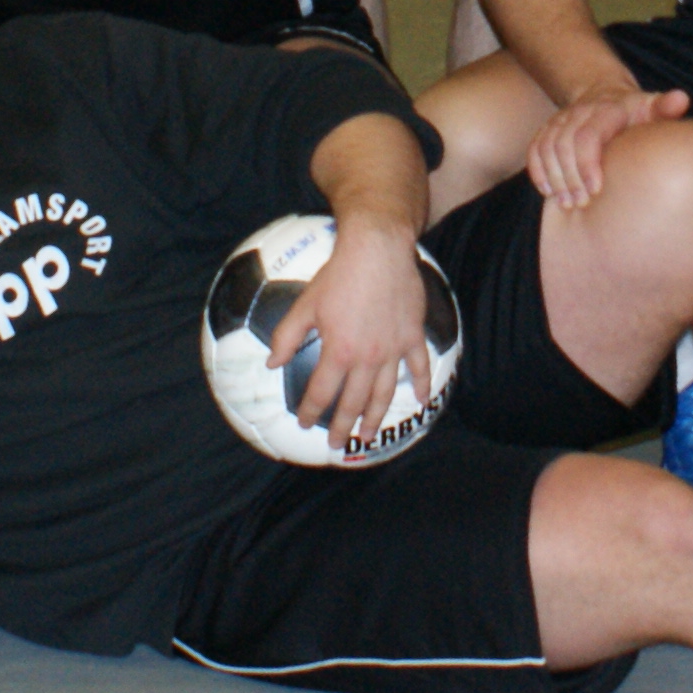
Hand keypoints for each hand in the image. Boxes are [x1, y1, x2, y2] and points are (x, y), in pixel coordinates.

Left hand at [266, 216, 440, 458]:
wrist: (377, 249)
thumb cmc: (338, 275)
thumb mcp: (305, 305)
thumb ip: (287, 336)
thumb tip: (271, 362)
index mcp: (338, 352)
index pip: (322, 392)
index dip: (311, 411)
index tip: (305, 424)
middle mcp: (367, 358)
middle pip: (354, 402)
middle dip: (343, 425)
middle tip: (337, 443)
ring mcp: (393, 349)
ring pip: (385, 392)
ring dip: (376, 417)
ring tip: (370, 435)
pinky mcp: (413, 335)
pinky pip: (418, 366)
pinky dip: (421, 385)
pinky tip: (420, 400)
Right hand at [527, 85, 690, 208]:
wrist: (607, 94)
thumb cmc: (637, 112)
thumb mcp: (653, 108)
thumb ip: (665, 107)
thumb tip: (682, 99)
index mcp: (607, 110)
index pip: (588, 135)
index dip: (588, 164)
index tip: (596, 191)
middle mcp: (580, 112)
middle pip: (564, 145)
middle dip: (570, 178)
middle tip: (581, 204)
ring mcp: (561, 120)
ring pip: (547, 147)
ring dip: (554, 178)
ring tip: (566, 203)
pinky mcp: (549, 128)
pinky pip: (535, 148)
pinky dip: (537, 170)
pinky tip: (547, 191)